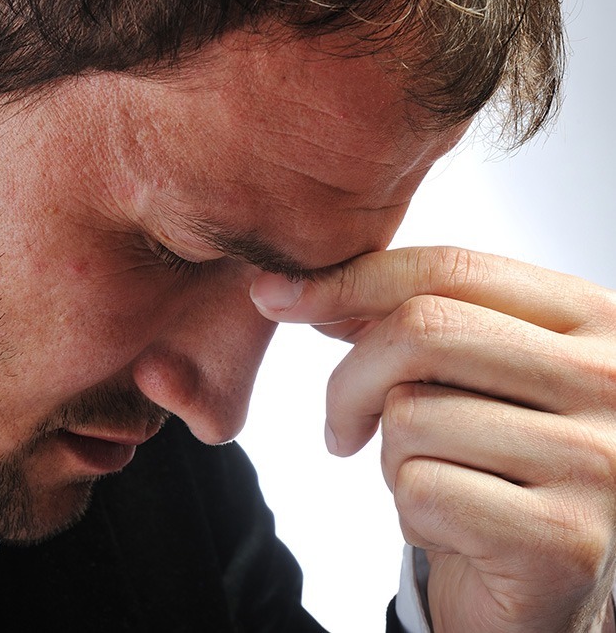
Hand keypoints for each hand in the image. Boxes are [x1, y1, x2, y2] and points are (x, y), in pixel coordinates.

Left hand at [251, 247, 615, 632]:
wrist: (540, 590)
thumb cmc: (492, 468)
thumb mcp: (459, 378)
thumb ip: (400, 322)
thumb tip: (297, 289)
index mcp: (593, 319)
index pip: (449, 268)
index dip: (350, 279)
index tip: (276, 298)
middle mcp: (612, 380)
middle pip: (422, 329)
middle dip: (351, 379)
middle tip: (343, 426)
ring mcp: (599, 460)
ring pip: (412, 414)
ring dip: (391, 459)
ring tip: (434, 483)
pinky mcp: (565, 537)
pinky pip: (422, 489)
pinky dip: (410, 514)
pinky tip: (451, 529)